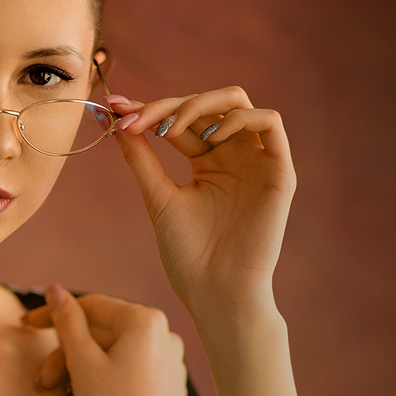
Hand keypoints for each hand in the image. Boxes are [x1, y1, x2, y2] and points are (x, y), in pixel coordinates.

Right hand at [24, 287, 186, 395]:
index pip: (92, 306)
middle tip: (41, 380)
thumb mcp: (82, 362)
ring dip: (82, 370)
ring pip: (114, 355)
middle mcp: (165, 336)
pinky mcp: (170, 387)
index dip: (54, 315)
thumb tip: (55, 289)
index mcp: (146, 321)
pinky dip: (105, 380)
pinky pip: (130, 372)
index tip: (26, 326)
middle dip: (67, 355)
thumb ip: (66, 321)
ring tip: (58, 394)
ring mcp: (171, 362)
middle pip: (102, 334)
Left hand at [105, 87, 295, 318]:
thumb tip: (117, 121)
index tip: (116, 109)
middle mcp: (233, 155)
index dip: (150, 109)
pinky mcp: (279, 171)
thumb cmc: (189, 255)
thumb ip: (142, 159)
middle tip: (136, 120)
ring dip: (200, 104)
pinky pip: (271, 122)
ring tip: (169, 131)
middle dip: (168, 105)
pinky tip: (210, 138)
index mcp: (207, 161)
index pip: (181, 119)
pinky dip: (240, 118)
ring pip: (238, 102)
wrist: (216, 293)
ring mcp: (256, 161)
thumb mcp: (158, 198)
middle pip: (207, 104)